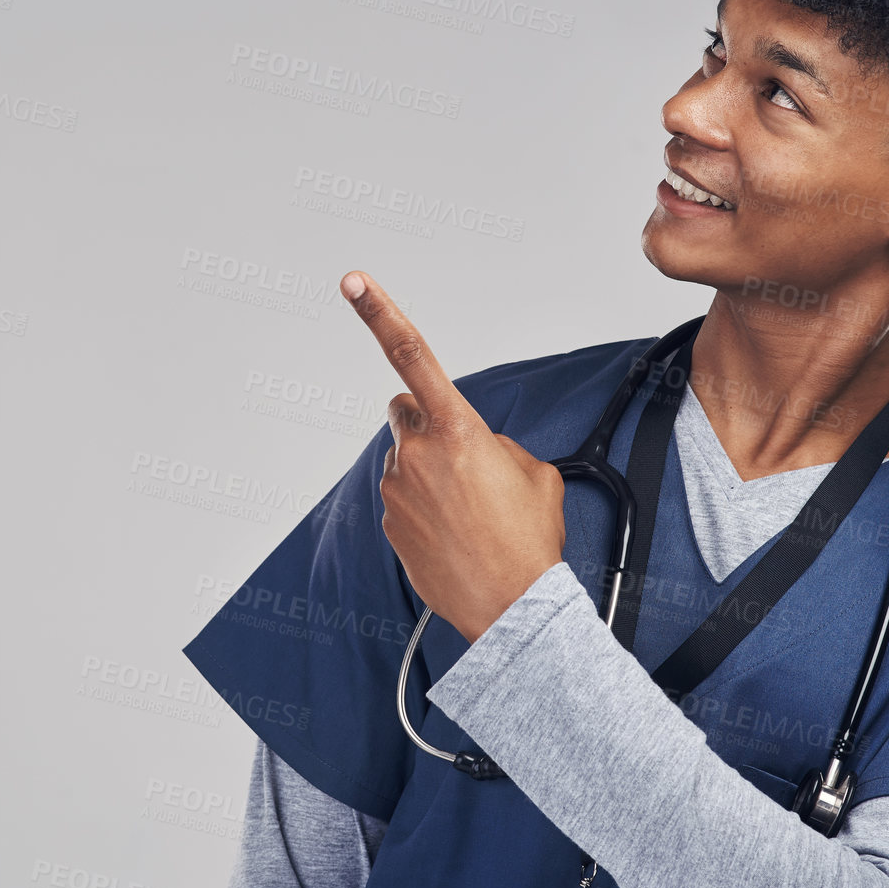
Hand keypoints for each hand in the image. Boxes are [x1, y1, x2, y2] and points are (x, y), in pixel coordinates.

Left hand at [341, 270, 566, 641]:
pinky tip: (454, 531)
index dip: (380, 312)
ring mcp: (398, 490)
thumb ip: (495, 443)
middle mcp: (418, 453)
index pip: (412, 355)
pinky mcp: (390, 524)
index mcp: (457, 429)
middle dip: (426, 423)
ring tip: (468, 510)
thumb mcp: (535, 472)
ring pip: (404, 458)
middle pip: (405, 411)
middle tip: (463, 459)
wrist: (512, 607)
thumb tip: (475, 449)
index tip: (353, 280)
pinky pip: (402, 496)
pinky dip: (423, 506)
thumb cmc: (529, 540)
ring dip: (428, 470)